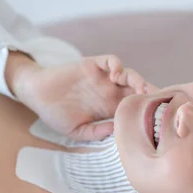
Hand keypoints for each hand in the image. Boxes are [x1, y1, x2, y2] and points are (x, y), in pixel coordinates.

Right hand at [11, 54, 157, 140]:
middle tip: (156, 102)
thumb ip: (96, 132)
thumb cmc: (55, 114)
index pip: (134, 108)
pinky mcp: (92, 65)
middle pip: (137, 90)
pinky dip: (117, 66)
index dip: (146, 111)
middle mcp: (109, 92)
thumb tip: (117, 131)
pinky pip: (111, 61)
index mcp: (109, 109)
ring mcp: (102, 78)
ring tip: (141, 89)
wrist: (36, 94)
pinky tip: (116, 76)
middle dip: (148, 95)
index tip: (156, 118)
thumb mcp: (77, 131)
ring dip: (138, 80)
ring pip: (128, 75)